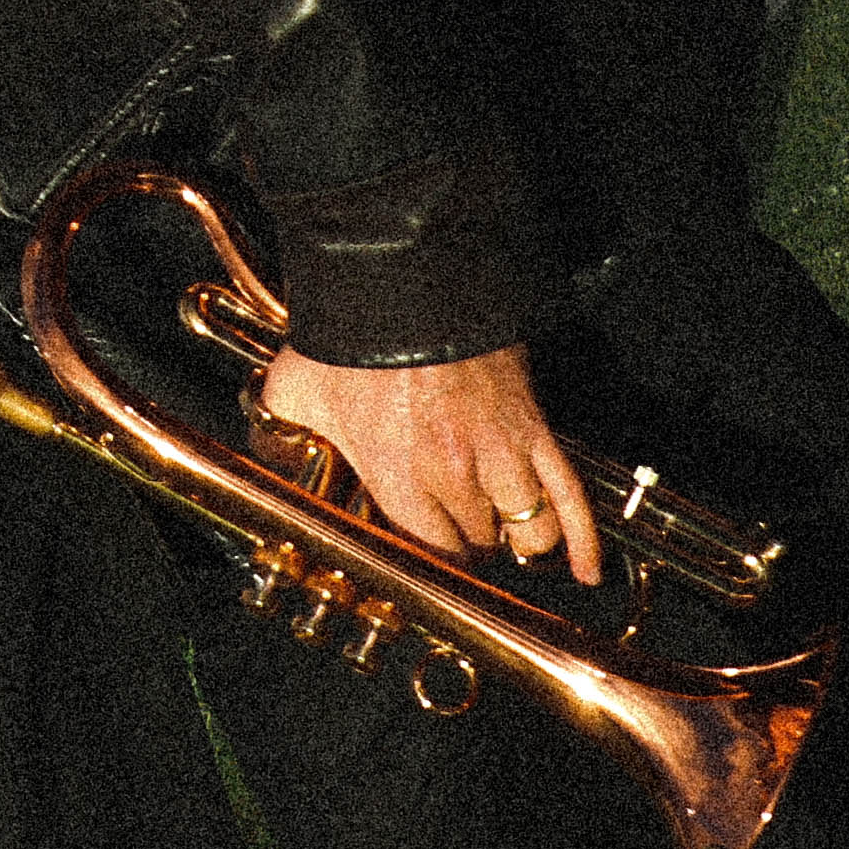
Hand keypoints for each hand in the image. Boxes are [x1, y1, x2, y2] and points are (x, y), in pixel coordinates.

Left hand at [253, 341, 603, 585]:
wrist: (402, 279)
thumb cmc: (347, 337)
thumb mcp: (293, 393)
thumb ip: (279, 433)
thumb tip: (263, 453)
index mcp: (395, 477)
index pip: (429, 555)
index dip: (434, 563)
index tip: (433, 562)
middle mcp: (452, 475)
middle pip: (479, 544)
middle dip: (473, 546)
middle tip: (465, 537)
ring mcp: (498, 452)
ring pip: (528, 530)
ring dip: (521, 540)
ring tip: (512, 539)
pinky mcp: (532, 426)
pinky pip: (569, 494)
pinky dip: (583, 537)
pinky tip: (586, 568)